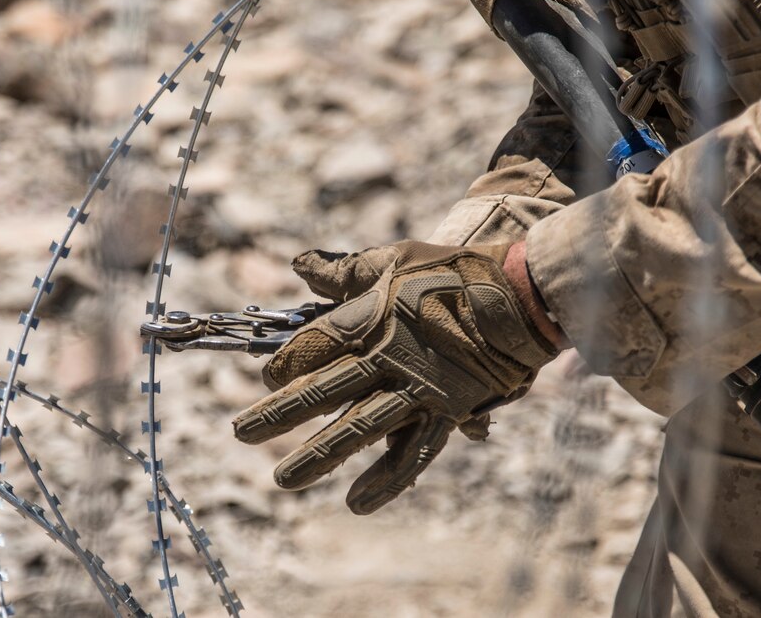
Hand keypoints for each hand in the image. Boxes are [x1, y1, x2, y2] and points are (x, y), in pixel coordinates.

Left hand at [232, 241, 557, 513]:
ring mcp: (417, 390)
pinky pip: (414, 453)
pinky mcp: (447, 412)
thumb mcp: (396, 258)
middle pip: (323, 389)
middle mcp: (388, 359)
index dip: (285, 362)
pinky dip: (387, 481)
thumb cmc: (454, 271)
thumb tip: (297, 265)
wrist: (519, 294)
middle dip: (279, 414)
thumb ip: (345, 270)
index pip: (313, 346)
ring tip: (283, 480)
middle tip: (241, 433)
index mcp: (371, 317)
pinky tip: (356, 502)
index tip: (268, 375)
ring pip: (359, 428)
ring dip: (319, 456)